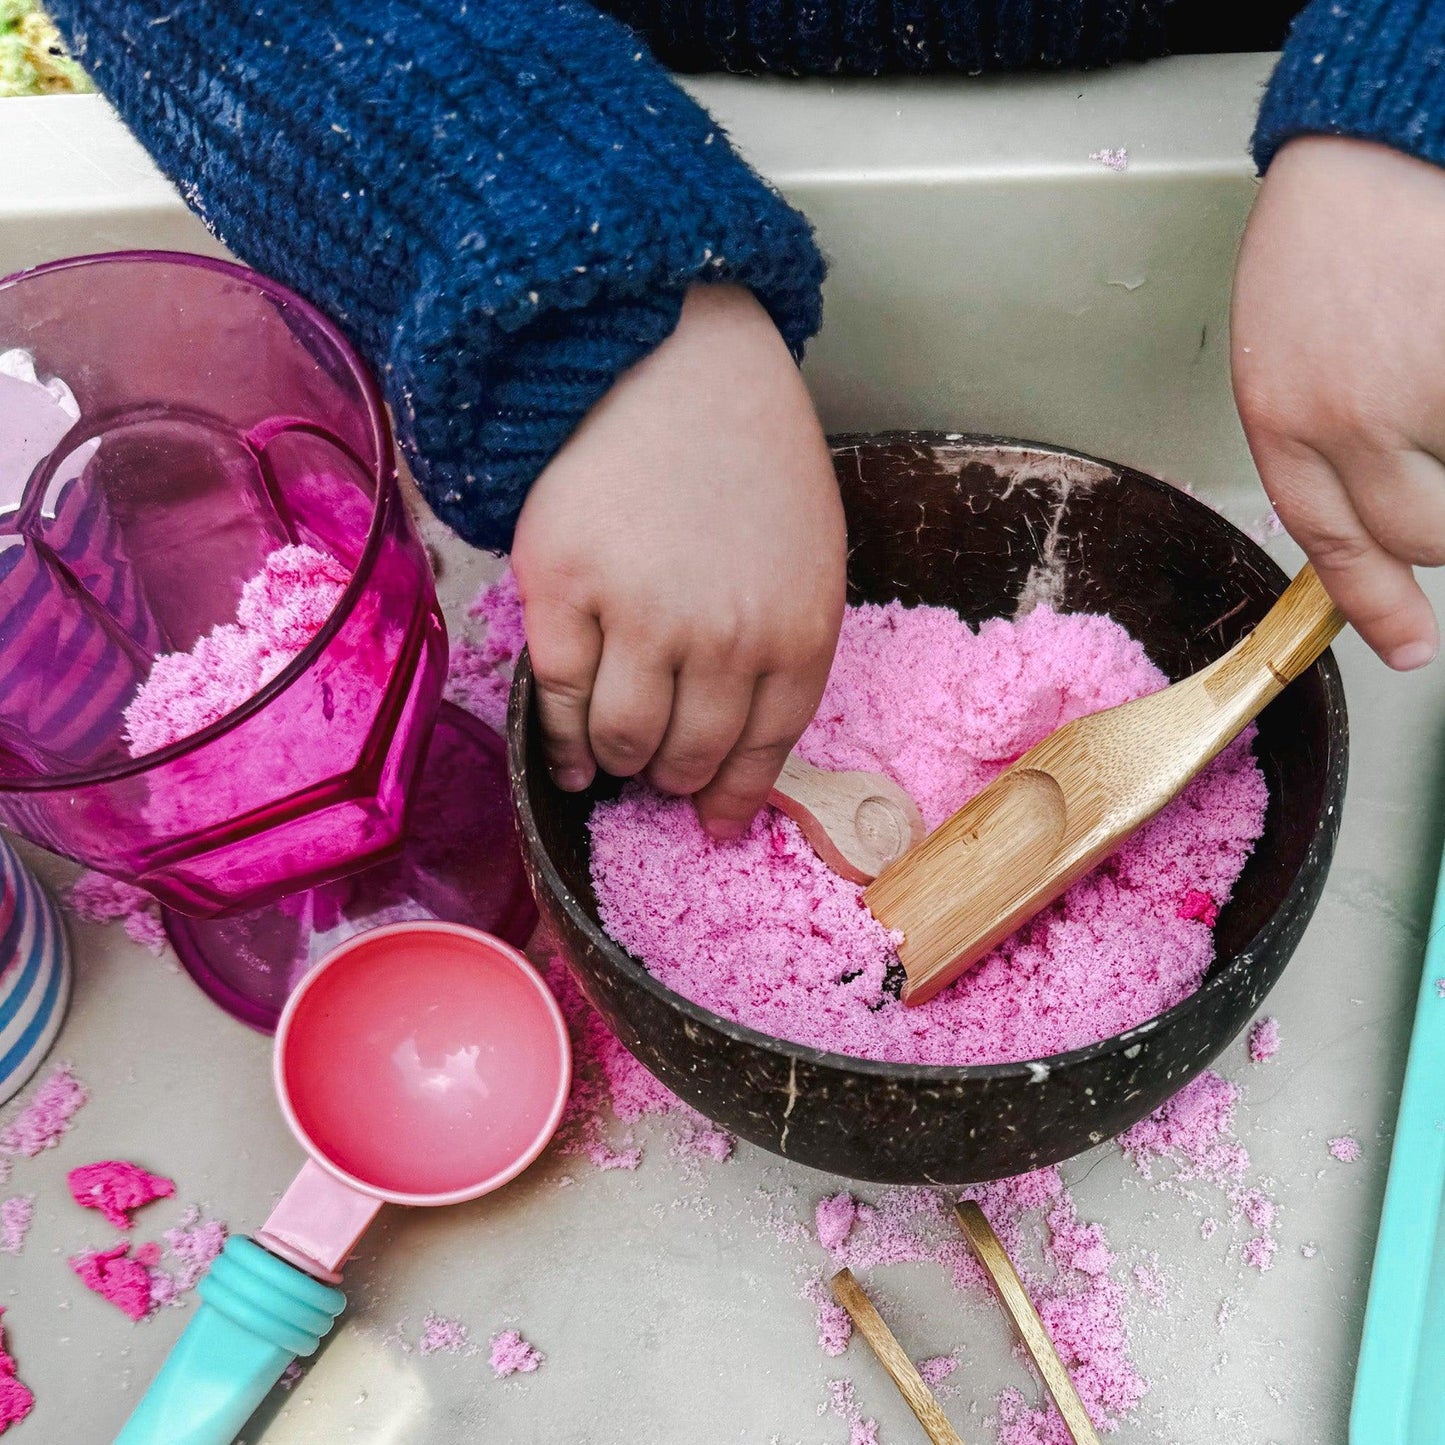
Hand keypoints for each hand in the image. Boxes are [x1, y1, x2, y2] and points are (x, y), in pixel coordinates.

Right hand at [511, 283, 846, 837]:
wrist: (667, 356)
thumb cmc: (746, 450)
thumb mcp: (808, 550)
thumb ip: (784, 642)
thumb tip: (737, 742)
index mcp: (799, 627)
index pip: (766, 748)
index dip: (735, 797)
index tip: (715, 823)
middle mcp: (725, 636)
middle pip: (691, 757)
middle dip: (675, 780)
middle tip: (658, 777)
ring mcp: (640, 615)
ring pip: (623, 742)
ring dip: (618, 762)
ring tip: (612, 756)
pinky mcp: (562, 591)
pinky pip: (556, 701)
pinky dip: (557, 741)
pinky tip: (564, 753)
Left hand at [1232, 136, 1444, 669]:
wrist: (1370, 151)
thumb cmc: (1326, 246)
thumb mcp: (1285, 361)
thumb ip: (1326, 445)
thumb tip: (1382, 527)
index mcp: (1285, 420)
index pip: (1333, 545)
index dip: (1378, 607)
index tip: (1409, 647)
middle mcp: (1351, 415)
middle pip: (1428, 533)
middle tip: (1442, 452)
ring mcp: (1428, 385)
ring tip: (1434, 372)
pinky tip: (1439, 356)